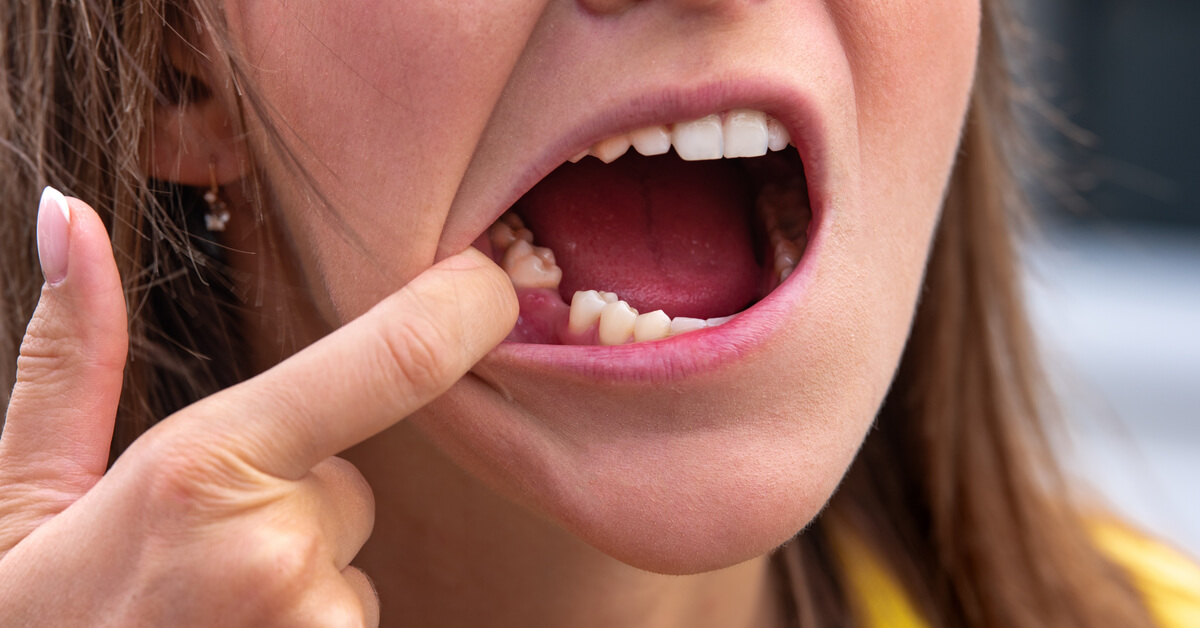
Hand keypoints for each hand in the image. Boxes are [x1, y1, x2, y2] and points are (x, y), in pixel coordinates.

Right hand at [0, 188, 516, 625]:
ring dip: (297, 584)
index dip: (464, 310)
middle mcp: (279, 551)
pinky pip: (348, 627)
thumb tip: (68, 212)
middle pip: (353, 488)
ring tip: (204, 620)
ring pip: (349, 570)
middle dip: (294, 506)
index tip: (492, 286)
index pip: (393, 361)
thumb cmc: (29, 623)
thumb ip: (69, 355)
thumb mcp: (25, 495)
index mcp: (207, 466)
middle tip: (198, 558)